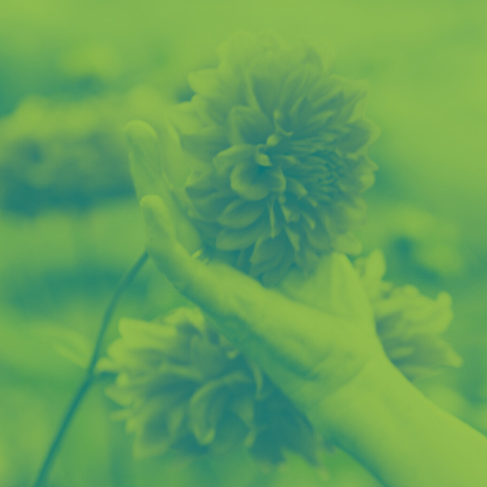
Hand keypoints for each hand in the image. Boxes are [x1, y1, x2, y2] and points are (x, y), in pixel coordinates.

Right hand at [128, 119, 399, 435]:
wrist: (348, 366)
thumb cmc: (334, 317)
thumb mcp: (319, 252)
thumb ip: (304, 218)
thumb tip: (308, 177)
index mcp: (240, 252)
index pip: (207, 201)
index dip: (195, 165)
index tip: (190, 121)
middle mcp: (219, 266)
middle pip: (179, 207)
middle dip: (159, 164)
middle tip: (142, 120)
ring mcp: (214, 285)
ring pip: (168, 228)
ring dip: (150, 182)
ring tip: (139, 138)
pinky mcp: (220, 305)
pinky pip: (182, 268)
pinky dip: (164, 238)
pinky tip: (152, 204)